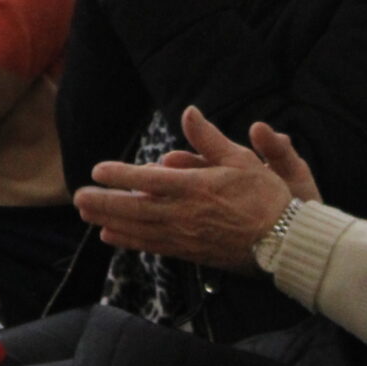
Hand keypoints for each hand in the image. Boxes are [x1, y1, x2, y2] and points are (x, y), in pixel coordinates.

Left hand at [73, 106, 304, 270]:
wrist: (288, 241)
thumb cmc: (267, 196)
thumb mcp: (242, 159)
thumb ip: (209, 139)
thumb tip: (188, 112)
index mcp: (197, 187)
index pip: (150, 181)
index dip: (121, 176)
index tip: (98, 170)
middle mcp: (186, 214)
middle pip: (136, 209)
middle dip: (105, 202)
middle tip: (78, 197)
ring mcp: (187, 236)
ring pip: (140, 229)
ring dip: (110, 221)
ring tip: (86, 215)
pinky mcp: (192, 253)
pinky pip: (153, 246)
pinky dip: (130, 241)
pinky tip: (111, 236)